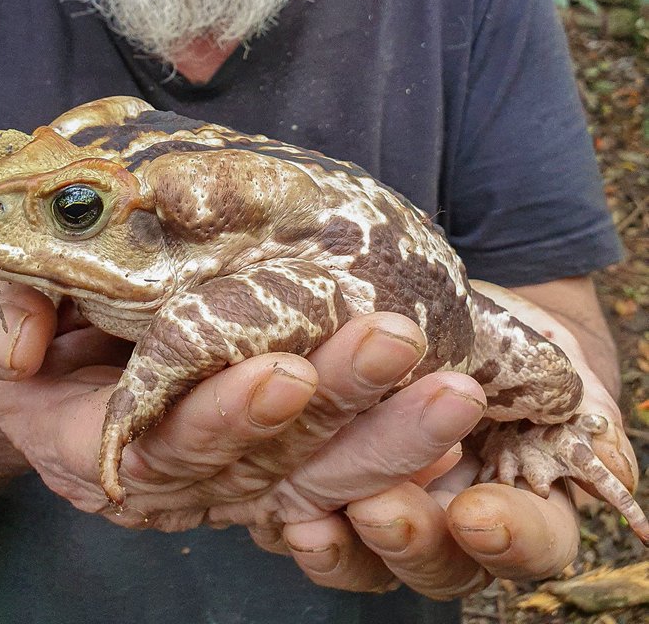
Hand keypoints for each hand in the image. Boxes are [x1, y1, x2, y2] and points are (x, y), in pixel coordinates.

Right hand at [0, 271, 482, 537]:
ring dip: (391, 439)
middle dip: (337, 413)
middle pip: (266, 466)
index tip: (284, 369)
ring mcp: (226, 480)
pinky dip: (395, 463)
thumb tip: (23, 346)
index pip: (169, 443)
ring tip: (456, 385)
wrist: (42, 370)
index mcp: (98, 448)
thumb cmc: (22, 327)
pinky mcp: (266, 466)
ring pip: (318, 480)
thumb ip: (0, 321)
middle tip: (400, 348)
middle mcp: (173, 480)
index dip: (225, 413)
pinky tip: (455, 428)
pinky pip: (335, 480)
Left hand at [274, 283, 638, 598]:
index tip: (480, 515)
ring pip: (351, 545)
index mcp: (521, 503)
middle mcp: (444, 527)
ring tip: (305, 512)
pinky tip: (258, 482)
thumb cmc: (508, 339)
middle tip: (381, 506)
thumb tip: (611, 470)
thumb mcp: (542, 359)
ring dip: (327, 522)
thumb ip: (559, 403)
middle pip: (430, 560)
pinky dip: (266, 500)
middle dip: (405, 533)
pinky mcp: (304, 483)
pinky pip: (280, 507)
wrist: (443, 311)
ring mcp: (371, 513)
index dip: (508, 537)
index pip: (529, 541)